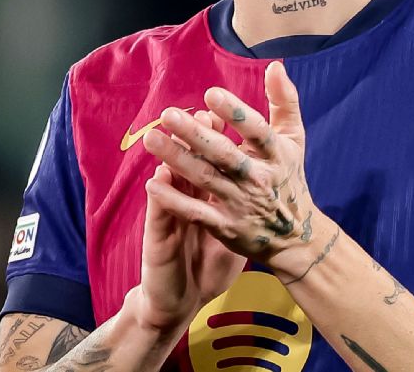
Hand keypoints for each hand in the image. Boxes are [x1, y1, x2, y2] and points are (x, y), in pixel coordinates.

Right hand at [134, 110, 245, 332]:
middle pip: (190, 163)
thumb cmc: (206, 261)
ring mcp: (170, 218)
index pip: (209, 159)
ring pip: (171, 184)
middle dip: (192, 139)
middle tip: (193, 115)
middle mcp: (185, 200)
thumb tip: (257, 172)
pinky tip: (155, 184)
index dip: (213, 138)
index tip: (217, 115)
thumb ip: (238, 199)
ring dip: (170, 159)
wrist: (180, 298)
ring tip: (169, 136)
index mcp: (204, 195)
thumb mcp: (226, 229)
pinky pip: (160, 219)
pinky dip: (160, 200)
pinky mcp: (158, 241)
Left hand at [143, 61, 324, 278]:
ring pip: (205, 180)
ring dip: (177, 159)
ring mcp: (241, 204)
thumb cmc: (289, 178)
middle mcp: (258, 179)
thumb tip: (275, 65)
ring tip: (152, 139)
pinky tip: (152, 183)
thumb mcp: (294, 139)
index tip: (210, 94)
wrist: (296, 237)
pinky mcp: (226, 228)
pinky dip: (175, 200)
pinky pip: (197, 213)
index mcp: (277, 154)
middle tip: (168, 114)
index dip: (235, 113)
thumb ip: (284, 101)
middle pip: (224, 155)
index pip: (257, 131)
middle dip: (195, 135)